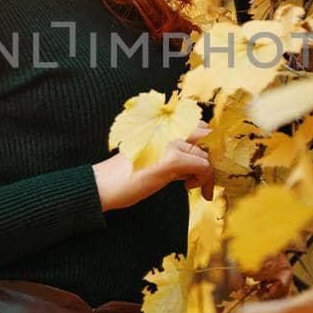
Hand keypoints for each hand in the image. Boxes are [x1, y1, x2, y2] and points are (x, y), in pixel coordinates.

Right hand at [93, 121, 213, 210]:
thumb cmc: (125, 174)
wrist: (103, 185)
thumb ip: (175, 153)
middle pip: (206, 136)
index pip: (197, 124)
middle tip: (203, 175)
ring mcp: (170, 142)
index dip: (206, 144)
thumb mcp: (153, 155)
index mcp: (161, 125)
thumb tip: (198, 161)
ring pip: (206, 154)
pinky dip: (204, 181)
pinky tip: (189, 188)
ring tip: (192, 186)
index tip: (203, 163)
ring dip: (206, 173)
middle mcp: (167, 128)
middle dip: (210, 157)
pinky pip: (203, 167)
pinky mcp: (172, 159)